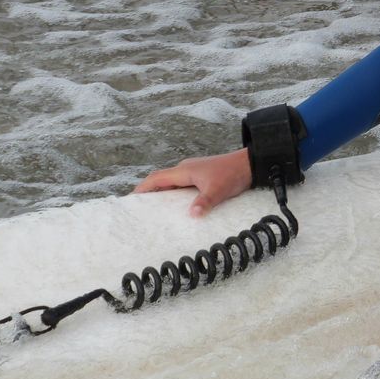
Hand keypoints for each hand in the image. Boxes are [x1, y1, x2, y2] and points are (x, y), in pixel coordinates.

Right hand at [133, 147, 251, 216]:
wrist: (250, 163)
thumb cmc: (232, 173)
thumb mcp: (218, 190)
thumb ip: (204, 201)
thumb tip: (192, 215)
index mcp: (184, 170)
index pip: (156, 178)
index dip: (142, 188)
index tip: (130, 200)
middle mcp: (186, 169)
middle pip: (161, 180)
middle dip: (149, 193)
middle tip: (139, 209)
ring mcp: (194, 172)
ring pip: (172, 183)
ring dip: (162, 194)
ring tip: (154, 211)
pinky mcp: (202, 176)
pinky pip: (182, 185)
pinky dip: (175, 194)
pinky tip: (178, 207)